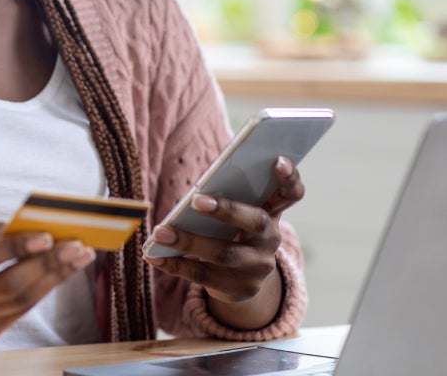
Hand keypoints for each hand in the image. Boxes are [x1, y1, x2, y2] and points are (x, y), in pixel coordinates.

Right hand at [0, 216, 95, 341]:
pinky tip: (61, 272)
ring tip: (79, 257)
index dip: (15, 249)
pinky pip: (20, 311)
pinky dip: (43, 290)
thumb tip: (39, 230)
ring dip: (54, 278)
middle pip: (7, 285)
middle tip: (77, 247)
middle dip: (46, 265)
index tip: (47, 236)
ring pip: (19, 301)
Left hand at [145, 156, 304, 303]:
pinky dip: (176, 265)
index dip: (289, 176)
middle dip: (226, 210)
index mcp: (272, 212)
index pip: (292, 193)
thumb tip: (193, 195)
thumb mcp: (237, 215)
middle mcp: (271, 239)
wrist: (242, 279)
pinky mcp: (240, 289)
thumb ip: (228, 200)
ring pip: (224, 253)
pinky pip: (205, 277)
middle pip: (254, 222)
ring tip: (160, 233)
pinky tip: (154, 257)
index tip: (276, 158)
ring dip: (188, 242)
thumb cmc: (232, 231)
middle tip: (196, 200)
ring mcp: (258, 267)